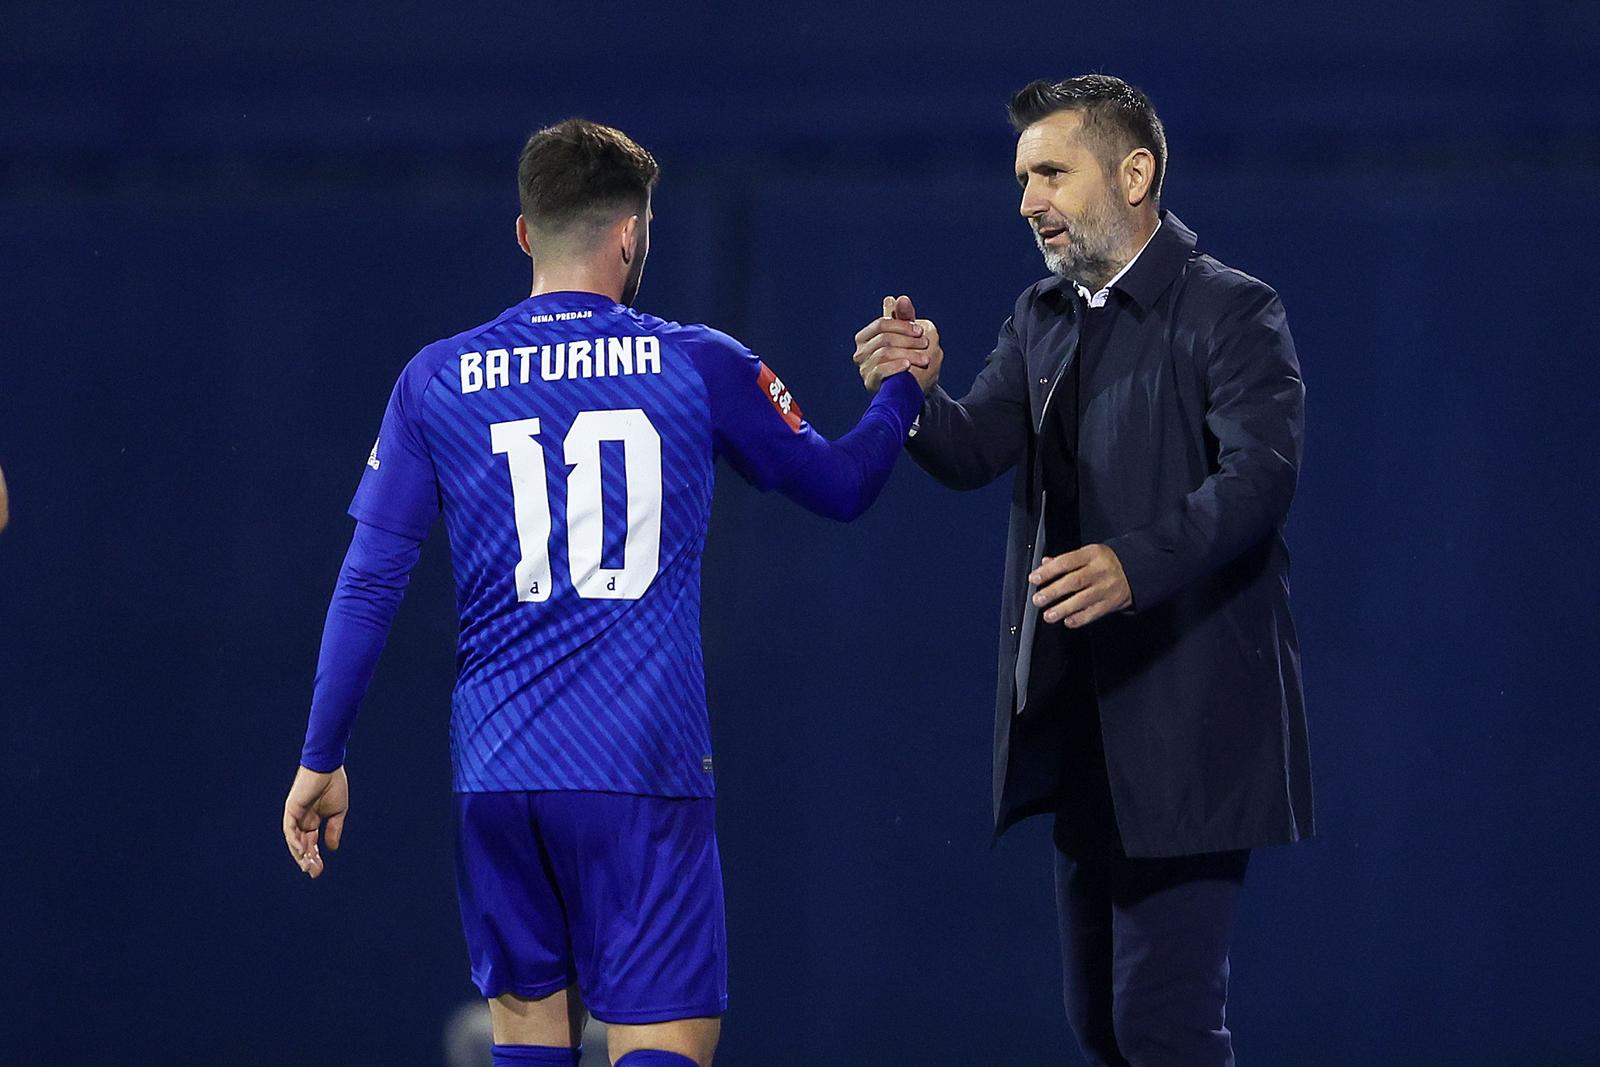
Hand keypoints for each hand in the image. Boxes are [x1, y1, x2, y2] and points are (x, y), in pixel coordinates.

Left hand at [282, 764, 348, 878]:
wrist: (328, 767)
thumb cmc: (334, 785)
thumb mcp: (338, 812)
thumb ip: (334, 829)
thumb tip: (332, 849)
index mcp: (313, 821)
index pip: (311, 844)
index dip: (315, 857)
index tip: (320, 871)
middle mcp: (302, 821)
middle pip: (302, 845)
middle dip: (308, 860)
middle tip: (314, 873)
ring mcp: (295, 815)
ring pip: (294, 840)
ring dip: (300, 854)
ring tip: (307, 866)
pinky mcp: (291, 809)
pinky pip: (289, 829)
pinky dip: (294, 840)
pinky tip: (302, 850)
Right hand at [853, 294, 942, 393]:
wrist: (911, 388)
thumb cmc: (909, 356)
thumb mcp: (908, 335)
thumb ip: (904, 316)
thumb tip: (900, 298)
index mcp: (866, 336)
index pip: (881, 324)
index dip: (902, 325)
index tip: (921, 331)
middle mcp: (860, 352)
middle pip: (884, 338)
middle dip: (908, 340)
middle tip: (926, 344)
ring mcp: (864, 368)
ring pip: (884, 353)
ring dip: (909, 354)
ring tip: (925, 359)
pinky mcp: (870, 382)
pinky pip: (880, 370)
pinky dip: (895, 366)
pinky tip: (908, 366)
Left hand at [1028, 544, 1131, 627]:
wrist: (1137, 570)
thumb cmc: (1107, 562)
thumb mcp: (1089, 554)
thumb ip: (1066, 560)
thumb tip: (1045, 563)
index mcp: (1092, 555)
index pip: (1066, 562)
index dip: (1048, 571)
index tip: (1034, 578)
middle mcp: (1100, 570)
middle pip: (1074, 581)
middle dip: (1053, 591)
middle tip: (1038, 599)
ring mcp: (1107, 587)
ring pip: (1083, 599)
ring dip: (1063, 609)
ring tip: (1048, 615)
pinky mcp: (1112, 602)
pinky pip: (1094, 612)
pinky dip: (1080, 618)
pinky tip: (1068, 621)